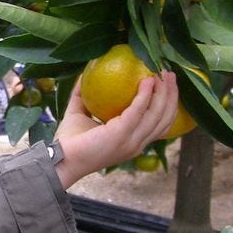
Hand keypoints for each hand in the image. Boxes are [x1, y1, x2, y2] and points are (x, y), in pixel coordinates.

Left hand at [53, 71, 178, 188]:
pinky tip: (147, 80)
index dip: (168, 105)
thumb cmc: (69, 140)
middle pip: (165, 119)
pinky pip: (139, 110)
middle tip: (170, 74)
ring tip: (164, 73)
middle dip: (172, 96)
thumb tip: (85, 73)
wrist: (60, 158)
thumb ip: (84, 95)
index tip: (167, 84)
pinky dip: (146, 94)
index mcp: (132, 143)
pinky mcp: (121, 134)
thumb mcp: (80, 114)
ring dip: (165, 93)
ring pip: (158, 115)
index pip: (159, 125)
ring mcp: (131, 141)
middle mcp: (136, 144)